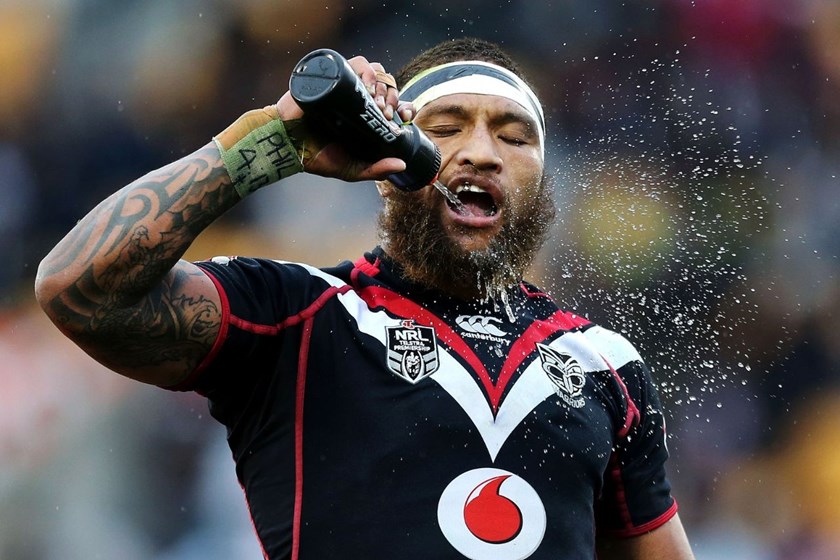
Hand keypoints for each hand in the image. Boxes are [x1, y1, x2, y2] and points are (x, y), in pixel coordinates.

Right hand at [275, 56, 414, 181]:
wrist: (286, 145)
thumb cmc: (315, 157)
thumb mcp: (351, 169)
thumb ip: (375, 170)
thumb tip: (402, 165)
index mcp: (365, 117)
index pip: (393, 103)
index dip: (404, 105)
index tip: (406, 113)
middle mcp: (357, 99)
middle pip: (386, 85)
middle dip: (392, 97)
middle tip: (386, 113)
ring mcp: (345, 85)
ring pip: (374, 71)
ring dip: (381, 84)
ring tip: (376, 102)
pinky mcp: (332, 75)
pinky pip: (355, 62)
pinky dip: (366, 69)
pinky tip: (367, 85)